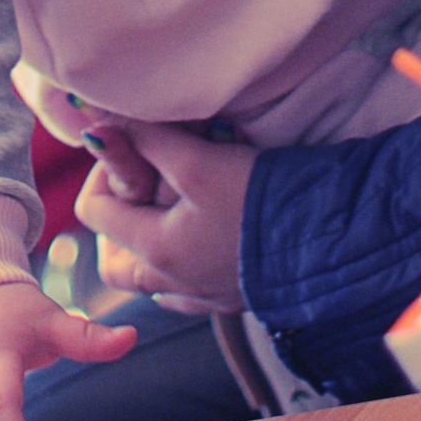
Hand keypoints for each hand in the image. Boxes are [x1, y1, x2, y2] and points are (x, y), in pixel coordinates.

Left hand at [75, 121, 253, 314]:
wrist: (328, 241)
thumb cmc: (260, 201)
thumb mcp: (199, 160)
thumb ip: (146, 140)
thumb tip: (95, 123)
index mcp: (155, 252)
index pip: (92, 212)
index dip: (102, 172)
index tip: (134, 148)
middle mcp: (171, 285)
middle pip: (114, 257)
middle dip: (120, 214)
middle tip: (143, 181)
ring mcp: (202, 297)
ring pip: (149, 275)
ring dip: (148, 239)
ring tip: (170, 203)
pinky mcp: (230, 298)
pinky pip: (184, 286)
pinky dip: (180, 259)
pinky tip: (199, 234)